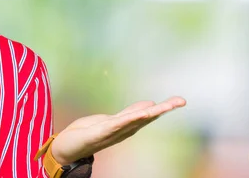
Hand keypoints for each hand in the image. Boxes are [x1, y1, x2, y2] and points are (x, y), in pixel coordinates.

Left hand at [50, 96, 185, 164]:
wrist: (66, 148)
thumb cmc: (87, 133)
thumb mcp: (110, 119)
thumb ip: (129, 113)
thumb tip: (149, 104)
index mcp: (125, 125)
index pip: (147, 115)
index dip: (163, 108)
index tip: (179, 101)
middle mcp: (122, 130)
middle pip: (146, 117)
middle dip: (164, 109)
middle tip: (181, 101)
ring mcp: (112, 132)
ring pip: (135, 120)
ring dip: (150, 113)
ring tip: (164, 106)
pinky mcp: (99, 132)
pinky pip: (117, 124)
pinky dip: (129, 118)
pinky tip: (140, 113)